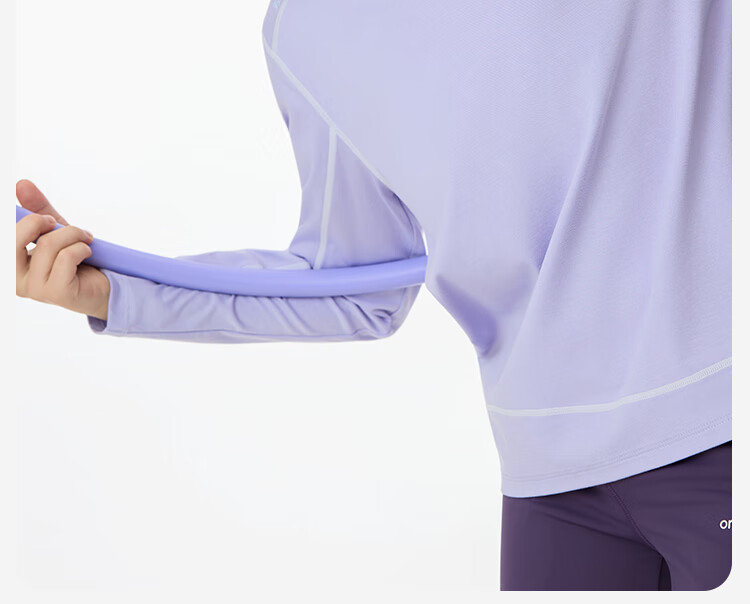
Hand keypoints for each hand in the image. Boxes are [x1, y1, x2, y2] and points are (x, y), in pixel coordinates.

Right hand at [16, 179, 110, 320]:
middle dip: (39, 221)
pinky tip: (87, 253)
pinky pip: (66, 258)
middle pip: (14, 238)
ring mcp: (34, 289)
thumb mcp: (55, 231)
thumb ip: (38, 209)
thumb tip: (22, 183)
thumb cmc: (75, 259)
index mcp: (9, 262)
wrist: (104, 286)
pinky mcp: (55, 293)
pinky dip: (81, 248)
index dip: (22, 222)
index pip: (6, 234)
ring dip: (73, 234)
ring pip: (48, 245)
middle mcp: (14, 278)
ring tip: (85, 239)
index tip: (42, 218)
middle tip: (56, 222)